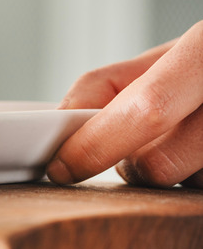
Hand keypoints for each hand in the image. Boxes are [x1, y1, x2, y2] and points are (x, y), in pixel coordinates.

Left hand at [47, 20, 202, 187]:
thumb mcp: (168, 56)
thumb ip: (108, 85)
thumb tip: (60, 121)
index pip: (146, 108)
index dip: (96, 143)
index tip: (62, 164)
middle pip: (159, 164)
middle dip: (128, 166)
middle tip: (122, 152)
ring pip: (181, 185)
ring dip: (167, 173)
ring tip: (185, 139)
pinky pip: (202, 192)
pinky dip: (194, 178)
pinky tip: (201, 152)